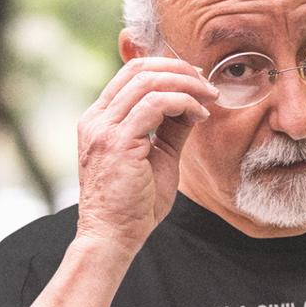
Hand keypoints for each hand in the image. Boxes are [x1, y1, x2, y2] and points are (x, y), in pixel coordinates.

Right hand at [75, 55, 217, 256]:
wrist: (112, 237)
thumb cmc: (133, 206)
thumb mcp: (157, 157)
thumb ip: (170, 129)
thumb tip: (192, 104)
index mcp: (99, 120)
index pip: (131, 74)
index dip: (167, 69)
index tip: (197, 81)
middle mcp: (96, 119)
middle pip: (138, 69)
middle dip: (179, 70)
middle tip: (207, 85)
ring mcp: (103, 128)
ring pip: (148, 81)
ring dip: (185, 84)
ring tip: (209, 97)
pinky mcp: (117, 141)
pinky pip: (155, 104)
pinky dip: (183, 103)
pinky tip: (199, 115)